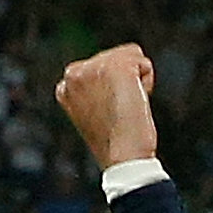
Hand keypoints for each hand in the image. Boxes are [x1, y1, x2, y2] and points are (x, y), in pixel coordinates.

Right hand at [54, 44, 160, 168]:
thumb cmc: (115, 142)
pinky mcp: (116, 68)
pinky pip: (143, 62)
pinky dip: (147, 80)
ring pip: (130, 56)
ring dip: (137, 79)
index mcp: (64, 85)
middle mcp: (73, 73)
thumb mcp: (94, 112)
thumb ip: (95, 91)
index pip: (99, 66)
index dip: (112, 87)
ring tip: (127, 105)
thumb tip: (110, 79)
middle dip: (125, 80)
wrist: (122, 157)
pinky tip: (137, 100)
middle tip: (120, 110)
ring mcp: (94, 68)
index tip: (109, 111)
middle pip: (115, 56)